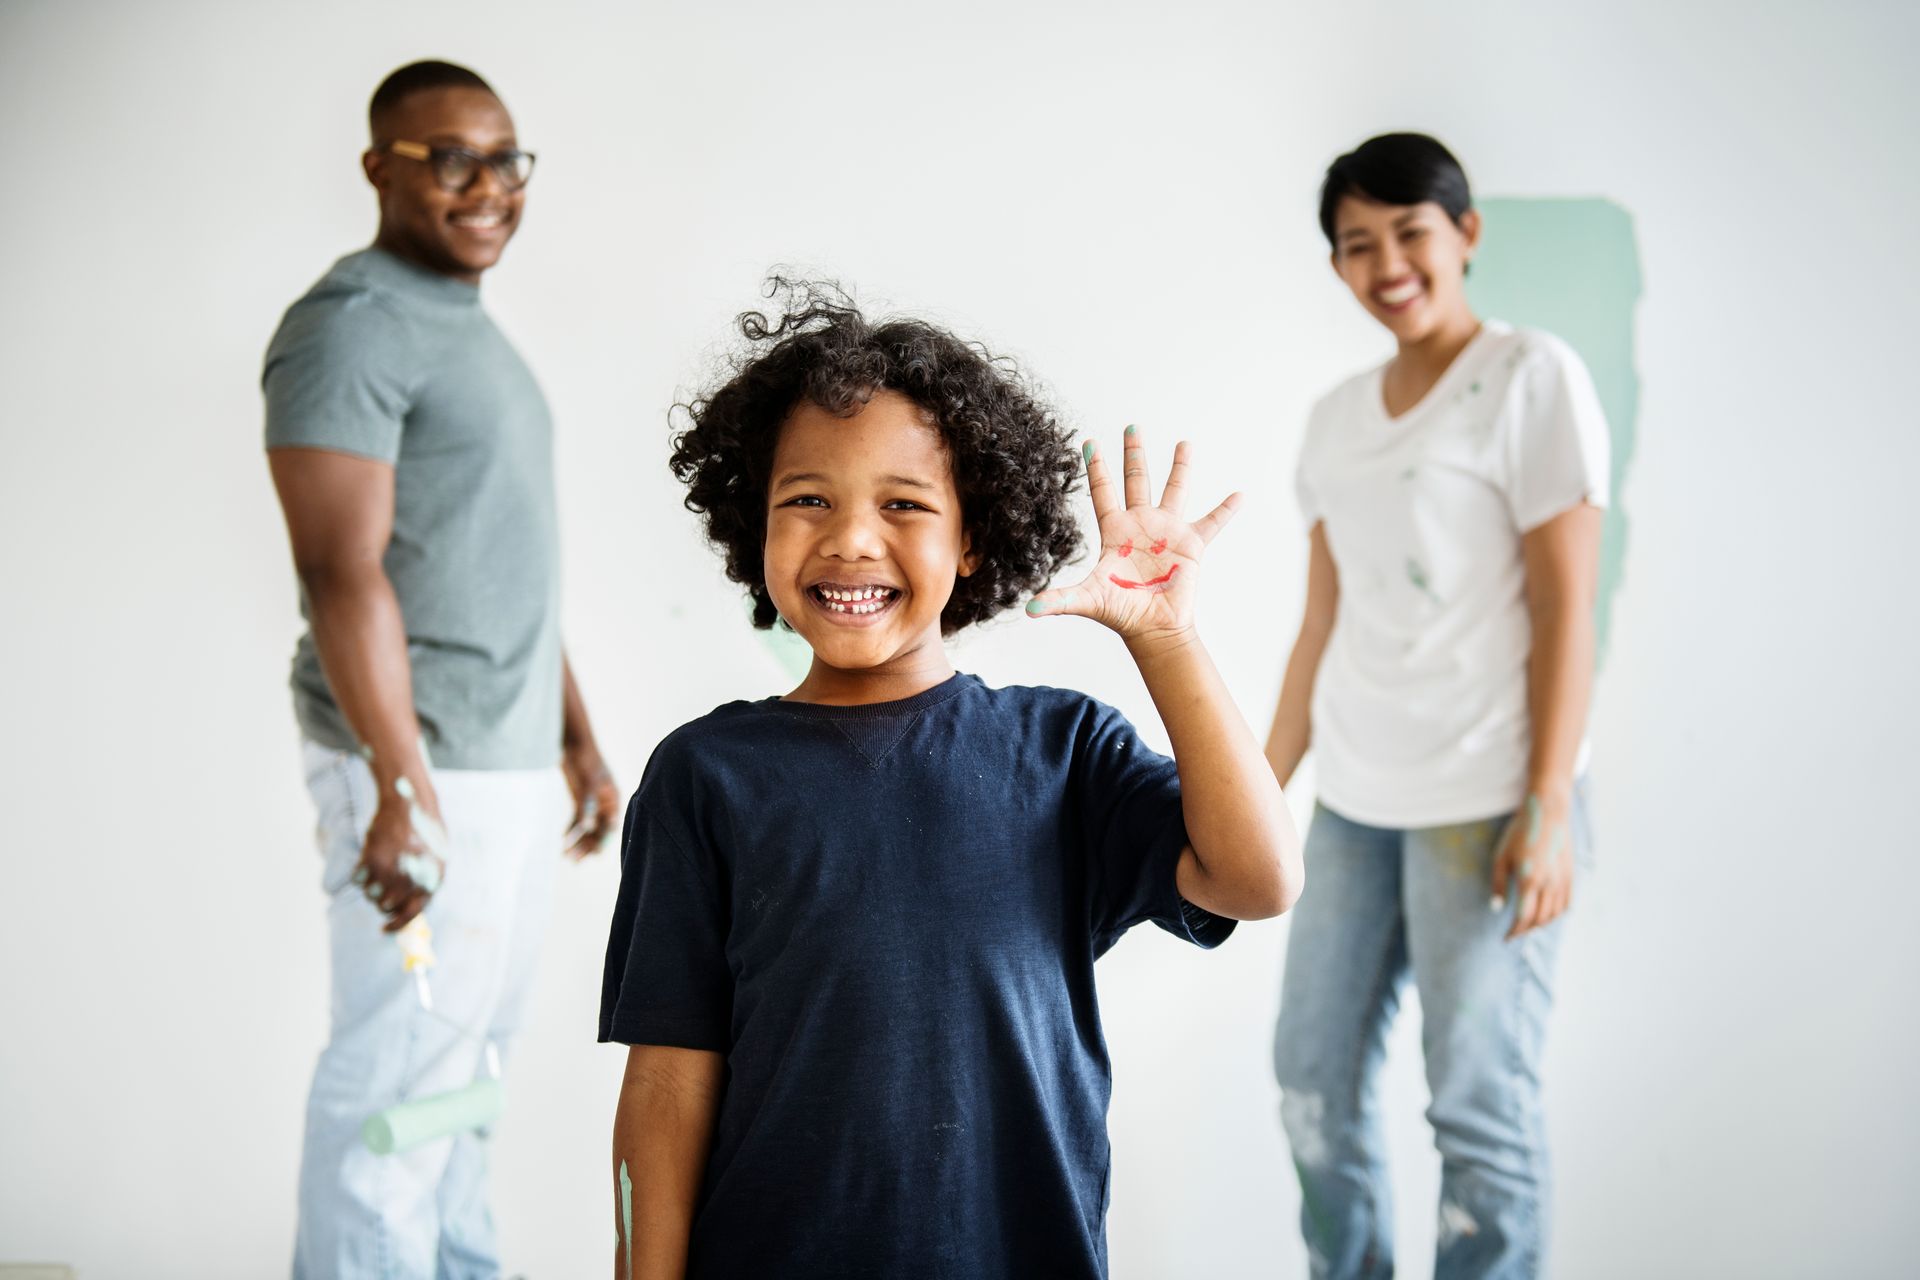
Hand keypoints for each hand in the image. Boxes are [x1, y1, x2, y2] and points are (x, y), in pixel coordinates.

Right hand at [352, 778, 446, 933]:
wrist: (410, 803)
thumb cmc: (423, 831)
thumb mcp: (433, 859)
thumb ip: (422, 885)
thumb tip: (405, 914)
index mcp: (431, 881)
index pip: (411, 915)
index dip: (396, 925)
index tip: (384, 929)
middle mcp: (412, 881)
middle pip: (386, 907)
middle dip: (381, 900)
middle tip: (381, 884)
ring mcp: (391, 872)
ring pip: (370, 895)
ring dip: (370, 885)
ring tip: (378, 865)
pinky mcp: (372, 861)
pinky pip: (358, 879)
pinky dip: (360, 871)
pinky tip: (369, 856)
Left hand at [563, 741, 619, 859]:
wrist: (574, 743)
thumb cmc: (585, 760)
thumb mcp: (588, 783)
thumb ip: (587, 806)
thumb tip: (587, 828)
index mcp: (613, 799)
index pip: (611, 826)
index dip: (603, 840)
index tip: (595, 854)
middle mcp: (605, 803)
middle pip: (599, 830)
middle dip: (587, 845)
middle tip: (575, 860)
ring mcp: (593, 802)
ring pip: (587, 827)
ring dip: (578, 841)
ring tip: (567, 856)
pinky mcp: (580, 799)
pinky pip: (577, 819)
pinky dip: (571, 830)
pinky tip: (562, 840)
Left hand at [1024, 426, 1240, 641]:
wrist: (1153, 629)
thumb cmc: (1120, 613)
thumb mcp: (1087, 600)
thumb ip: (1059, 599)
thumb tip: (1027, 608)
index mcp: (1115, 531)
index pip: (1102, 491)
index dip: (1096, 467)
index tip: (1089, 442)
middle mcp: (1141, 525)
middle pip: (1136, 480)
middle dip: (1134, 454)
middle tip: (1132, 425)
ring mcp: (1167, 531)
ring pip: (1174, 490)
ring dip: (1180, 467)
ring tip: (1184, 443)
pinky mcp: (1191, 545)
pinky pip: (1212, 522)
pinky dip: (1226, 509)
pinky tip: (1239, 494)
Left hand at [1491, 786, 1574, 940]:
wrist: (1547, 813)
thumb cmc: (1519, 833)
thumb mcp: (1501, 857)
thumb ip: (1499, 884)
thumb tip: (1497, 909)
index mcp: (1529, 879)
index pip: (1523, 917)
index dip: (1514, 931)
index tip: (1506, 938)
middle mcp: (1549, 883)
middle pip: (1540, 919)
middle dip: (1526, 931)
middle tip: (1514, 934)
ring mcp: (1562, 880)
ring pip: (1555, 914)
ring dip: (1541, 924)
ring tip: (1528, 926)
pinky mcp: (1570, 875)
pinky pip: (1567, 903)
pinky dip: (1557, 914)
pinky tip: (1547, 915)